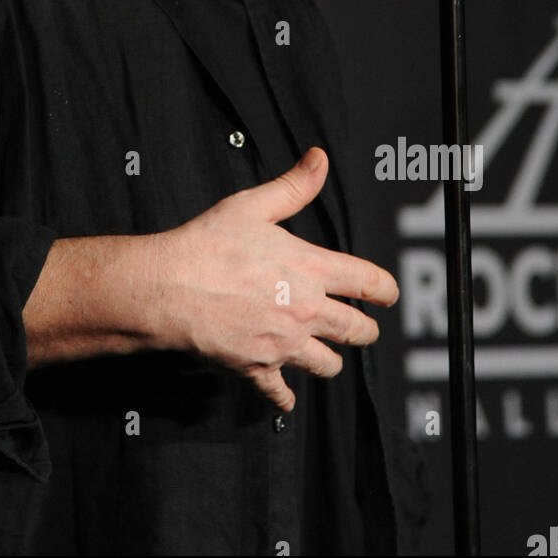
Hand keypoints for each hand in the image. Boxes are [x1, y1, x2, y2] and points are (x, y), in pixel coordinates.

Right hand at [148, 147, 398, 411]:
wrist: (168, 287)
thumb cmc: (206, 245)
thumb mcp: (252, 205)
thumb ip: (292, 186)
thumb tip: (319, 160)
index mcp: (310, 268)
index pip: (367, 282)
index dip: (385, 289)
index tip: (389, 294)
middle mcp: (305, 309)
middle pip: (357, 330)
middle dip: (365, 330)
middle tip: (364, 328)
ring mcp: (284, 343)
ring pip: (328, 364)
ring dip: (331, 360)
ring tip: (328, 355)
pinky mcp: (258, 367)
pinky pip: (281, 393)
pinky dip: (285, 397)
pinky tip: (285, 396)